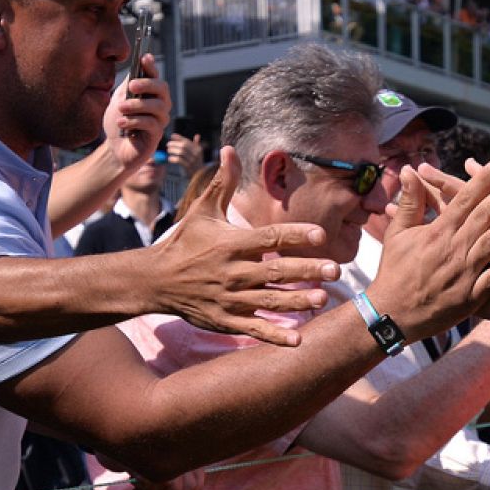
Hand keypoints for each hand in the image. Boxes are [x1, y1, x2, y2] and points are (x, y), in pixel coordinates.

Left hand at [101, 55, 171, 167]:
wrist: (114, 149)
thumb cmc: (118, 124)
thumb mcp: (118, 101)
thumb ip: (127, 87)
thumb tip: (134, 71)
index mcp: (150, 94)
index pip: (154, 76)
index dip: (151, 66)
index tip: (144, 58)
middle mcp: (159, 105)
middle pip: (162, 88)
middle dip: (147, 84)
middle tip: (131, 86)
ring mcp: (160, 120)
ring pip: (157, 106)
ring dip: (137, 105)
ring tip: (121, 109)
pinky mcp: (157, 135)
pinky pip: (151, 124)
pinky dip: (134, 121)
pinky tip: (121, 123)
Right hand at [146, 146, 340, 346]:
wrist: (154, 281)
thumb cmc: (184, 242)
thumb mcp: (201, 211)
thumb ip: (223, 183)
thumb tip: (230, 149)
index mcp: (231, 244)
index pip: (269, 237)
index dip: (295, 235)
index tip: (321, 234)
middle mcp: (232, 272)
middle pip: (275, 271)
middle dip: (306, 271)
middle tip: (335, 270)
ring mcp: (229, 299)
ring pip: (269, 301)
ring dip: (297, 302)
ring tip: (323, 299)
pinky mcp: (225, 321)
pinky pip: (253, 329)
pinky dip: (274, 335)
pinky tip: (298, 340)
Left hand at [167, 133, 204, 177]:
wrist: (201, 176)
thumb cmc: (197, 163)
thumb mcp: (198, 154)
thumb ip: (196, 144)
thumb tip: (197, 135)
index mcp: (198, 149)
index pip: (187, 141)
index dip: (179, 138)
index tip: (172, 136)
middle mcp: (196, 154)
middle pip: (183, 146)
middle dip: (174, 144)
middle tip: (168, 144)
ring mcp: (192, 160)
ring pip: (181, 152)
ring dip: (173, 150)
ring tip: (168, 150)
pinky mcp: (188, 167)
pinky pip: (179, 160)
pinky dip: (173, 158)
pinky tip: (169, 158)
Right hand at [366, 158, 489, 339]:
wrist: (391, 315)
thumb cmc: (395, 271)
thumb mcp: (398, 234)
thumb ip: (409, 202)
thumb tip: (410, 172)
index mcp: (437, 232)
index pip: (465, 200)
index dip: (484, 180)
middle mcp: (453, 248)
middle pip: (484, 216)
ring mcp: (463, 273)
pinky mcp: (470, 296)